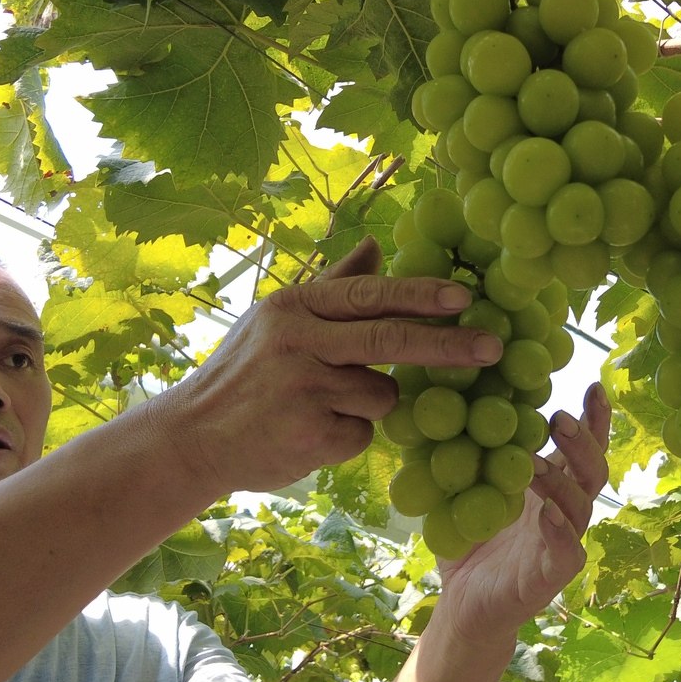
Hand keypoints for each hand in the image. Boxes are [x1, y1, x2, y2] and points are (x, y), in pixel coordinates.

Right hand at [146, 239, 499, 494]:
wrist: (189, 439)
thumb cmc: (243, 375)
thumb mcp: (276, 320)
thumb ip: (331, 284)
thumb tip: (375, 243)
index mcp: (294, 306)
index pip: (368, 294)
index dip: (419, 295)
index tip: (464, 296)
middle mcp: (297, 341)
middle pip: (387, 340)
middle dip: (446, 345)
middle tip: (491, 347)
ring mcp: (302, 389)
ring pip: (381, 396)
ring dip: (368, 406)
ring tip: (320, 407)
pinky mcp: (308, 434)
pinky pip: (362, 435)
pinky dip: (349, 438)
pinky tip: (311, 434)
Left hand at [433, 382, 609, 647]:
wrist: (462, 604)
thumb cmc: (468, 540)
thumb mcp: (465, 489)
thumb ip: (469, 452)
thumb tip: (448, 397)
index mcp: (550, 486)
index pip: (581, 449)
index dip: (595, 419)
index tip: (594, 384)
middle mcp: (564, 510)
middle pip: (592, 471)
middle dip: (582, 442)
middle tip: (559, 417)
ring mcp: (561, 543)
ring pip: (580, 507)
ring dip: (561, 480)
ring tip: (533, 461)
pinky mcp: (550, 576)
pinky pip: (567, 552)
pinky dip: (560, 532)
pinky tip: (546, 513)